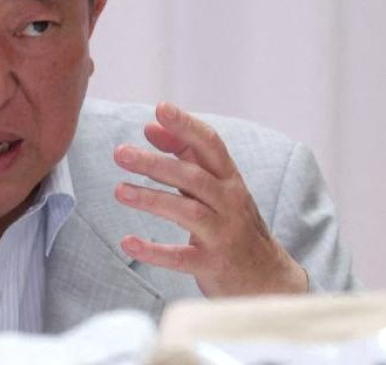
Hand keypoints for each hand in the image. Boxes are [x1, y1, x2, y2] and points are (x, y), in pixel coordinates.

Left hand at [113, 102, 308, 296]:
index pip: (210, 144)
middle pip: (193, 177)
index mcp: (229, 180)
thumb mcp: (216, 188)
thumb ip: (185, 157)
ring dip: (151, 200)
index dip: (186, 125)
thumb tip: (151, 127)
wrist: (266, 278)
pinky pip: (181, 257)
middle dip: (156, 163)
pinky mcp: (213, 265)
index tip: (160, 108)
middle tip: (120, 153)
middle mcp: (229, 203)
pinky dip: (154, 250)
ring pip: (188, 212)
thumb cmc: (232, 225)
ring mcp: (223, 234)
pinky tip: (128, 242)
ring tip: (119, 191)